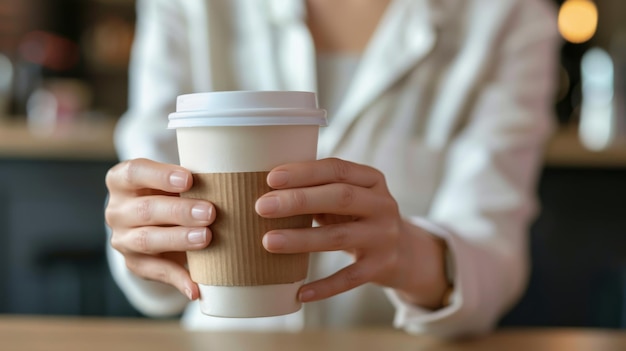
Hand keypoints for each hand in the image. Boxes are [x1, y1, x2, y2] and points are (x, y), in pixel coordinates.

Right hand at [105, 158, 214, 299]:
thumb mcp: (173, 181)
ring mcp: (123, 239)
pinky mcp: (134, 263)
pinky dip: (178, 279)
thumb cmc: (172, 191)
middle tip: (209, 212)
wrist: (158, 220)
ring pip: (147, 240)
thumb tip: (228, 181)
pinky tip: (195, 287)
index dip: (160, 176)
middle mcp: (117, 210)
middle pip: (146, 209)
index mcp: (122, 180)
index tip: (189, 179)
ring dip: (178, 240)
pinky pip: (156, 272)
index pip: (135, 173)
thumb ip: (191, 180)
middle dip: (179, 211)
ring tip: (206, 238)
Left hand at [255, 158, 448, 308]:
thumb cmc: (358, 216)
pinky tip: (300, 292)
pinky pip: (349, 278)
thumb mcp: (349, 196)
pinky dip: (324, 286)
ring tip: (268, 241)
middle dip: (299, 201)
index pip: (338, 169)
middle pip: (340, 198)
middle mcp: (383, 205)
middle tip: (262, 206)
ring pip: (340, 237)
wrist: (404, 251)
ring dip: (302, 240)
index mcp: (372, 179)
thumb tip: (265, 190)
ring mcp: (383, 237)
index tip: (271, 178)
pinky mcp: (381, 267)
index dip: (305, 172)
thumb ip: (318, 189)